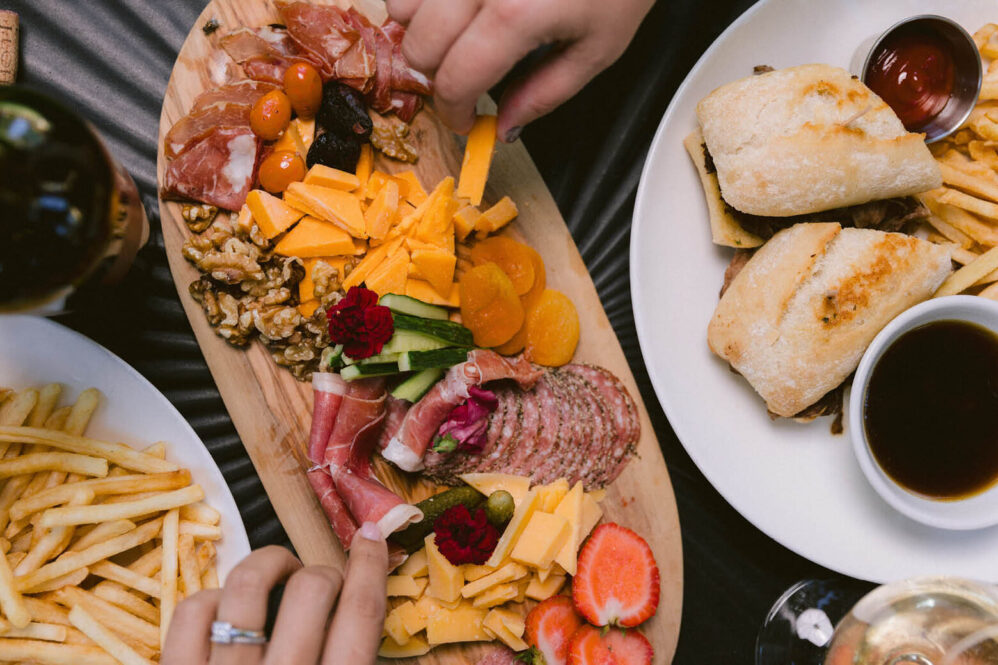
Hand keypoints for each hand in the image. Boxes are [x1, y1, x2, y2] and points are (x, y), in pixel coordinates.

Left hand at [162, 522, 387, 664]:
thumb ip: (352, 658)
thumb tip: (375, 617)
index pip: (361, 614)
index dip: (370, 566)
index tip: (371, 538)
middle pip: (311, 590)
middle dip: (322, 572)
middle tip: (319, 586)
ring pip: (248, 585)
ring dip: (268, 566)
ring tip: (274, 578)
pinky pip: (193, 610)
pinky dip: (212, 598)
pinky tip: (225, 610)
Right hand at [387, 0, 654, 139]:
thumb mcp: (598, 47)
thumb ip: (545, 93)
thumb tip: (505, 127)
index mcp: (515, 12)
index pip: (454, 80)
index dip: (453, 111)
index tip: (462, 118)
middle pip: (417, 46)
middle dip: (436, 74)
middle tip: (464, 77)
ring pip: (399, 4)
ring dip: (419, 27)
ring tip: (456, 32)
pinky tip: (451, 4)